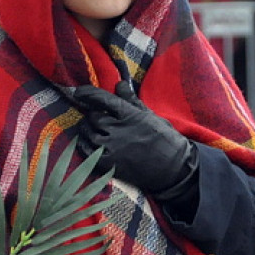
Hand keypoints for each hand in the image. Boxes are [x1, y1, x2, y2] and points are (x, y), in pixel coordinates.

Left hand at [75, 81, 195, 195]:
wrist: (175, 170)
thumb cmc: (167, 140)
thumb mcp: (151, 116)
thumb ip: (132, 100)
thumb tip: (119, 84)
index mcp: (131, 115)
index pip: (102, 99)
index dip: (88, 93)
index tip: (79, 92)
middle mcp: (119, 130)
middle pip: (93, 117)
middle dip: (92, 115)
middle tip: (95, 117)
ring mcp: (113, 148)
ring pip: (88, 133)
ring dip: (87, 129)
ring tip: (92, 130)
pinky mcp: (109, 165)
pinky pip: (87, 152)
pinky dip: (84, 145)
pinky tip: (89, 144)